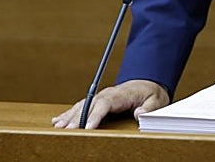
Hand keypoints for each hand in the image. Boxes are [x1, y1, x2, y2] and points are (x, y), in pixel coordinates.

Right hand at [51, 79, 169, 128]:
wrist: (147, 83)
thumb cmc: (151, 93)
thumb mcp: (157, 100)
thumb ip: (149, 108)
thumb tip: (138, 114)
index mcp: (121, 94)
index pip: (105, 103)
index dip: (95, 115)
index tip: (88, 127)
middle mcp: (107, 94)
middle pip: (89, 105)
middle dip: (77, 118)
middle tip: (67, 131)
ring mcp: (101, 96)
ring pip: (82, 106)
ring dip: (69, 116)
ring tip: (58, 127)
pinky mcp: (97, 101)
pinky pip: (81, 106)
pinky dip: (68, 113)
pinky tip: (57, 120)